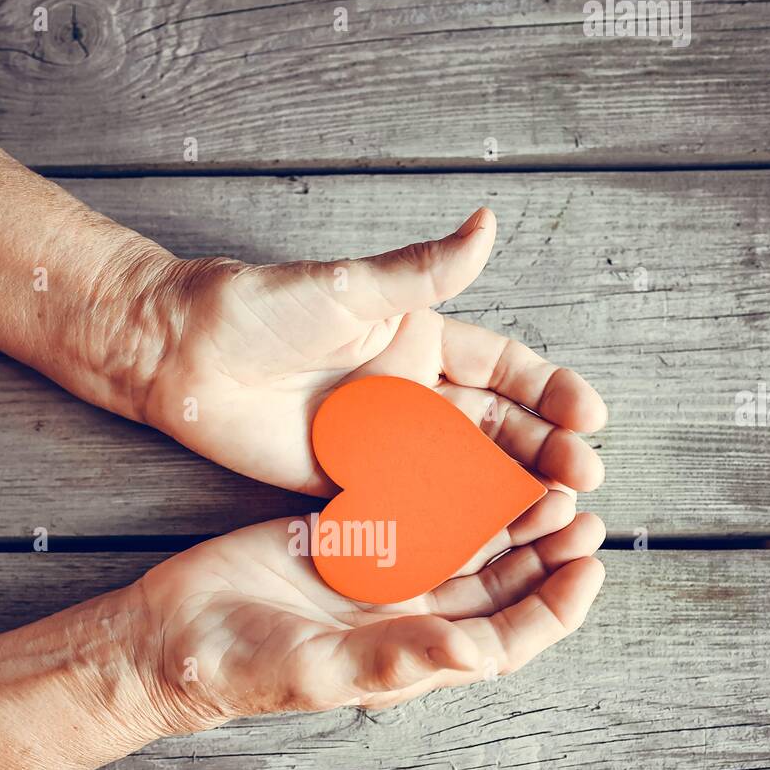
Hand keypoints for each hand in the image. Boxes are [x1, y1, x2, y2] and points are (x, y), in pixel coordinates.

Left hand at [133, 208, 607, 494]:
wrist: (180, 359)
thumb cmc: (256, 308)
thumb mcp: (348, 288)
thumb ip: (422, 272)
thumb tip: (488, 224)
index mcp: (419, 339)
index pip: (505, 369)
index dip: (551, 392)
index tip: (589, 417)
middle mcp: (410, 392)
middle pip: (496, 428)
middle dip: (543, 452)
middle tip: (583, 480)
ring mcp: (384, 441)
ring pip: (463, 472)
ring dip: (509, 492)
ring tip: (551, 515)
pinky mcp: (350, 482)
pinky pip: (411, 506)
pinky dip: (450, 525)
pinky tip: (487, 545)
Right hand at [133, 502, 606, 729]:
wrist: (173, 635)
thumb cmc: (244, 667)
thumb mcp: (322, 668)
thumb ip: (397, 659)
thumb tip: (475, 654)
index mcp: (415, 658)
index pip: (506, 639)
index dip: (555, 608)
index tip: (589, 568)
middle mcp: (409, 618)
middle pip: (499, 587)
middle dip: (546, 553)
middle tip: (582, 510)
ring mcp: (381, 576)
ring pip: (466, 544)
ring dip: (508, 517)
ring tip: (549, 481)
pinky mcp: (349, 537)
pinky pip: (415, 509)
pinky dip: (448, 488)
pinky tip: (476, 458)